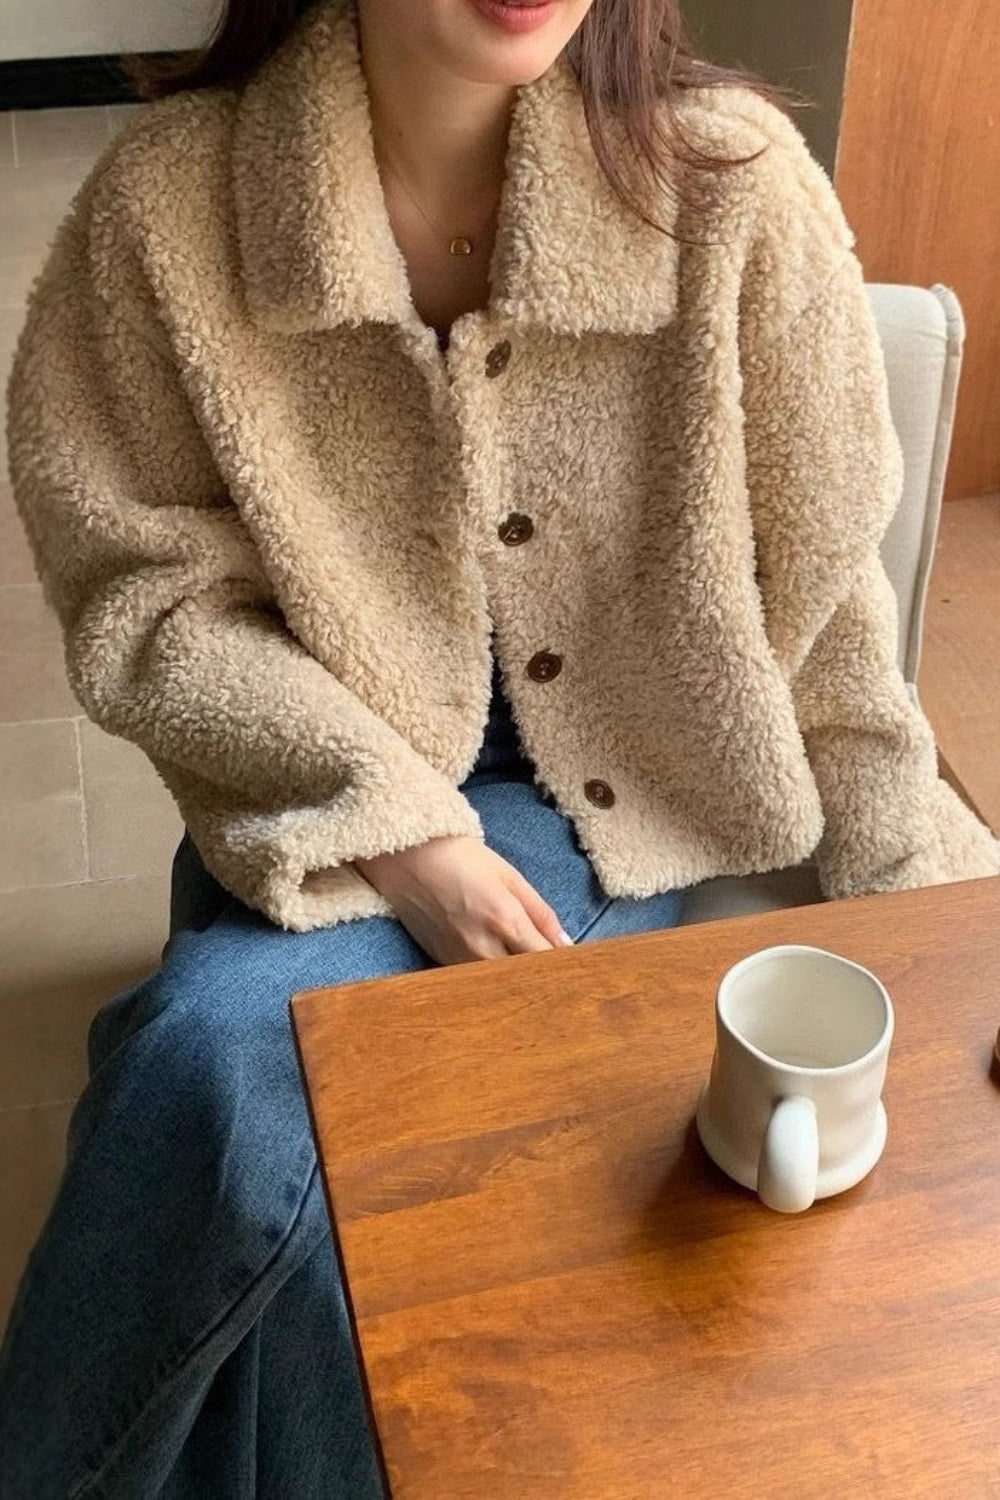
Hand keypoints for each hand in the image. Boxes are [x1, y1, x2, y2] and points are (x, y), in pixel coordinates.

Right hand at [354, 835, 572, 964]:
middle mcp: (482, 946)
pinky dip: (489, 976)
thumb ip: (541, 913)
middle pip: (523, 980)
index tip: (574, 969)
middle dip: (540, 978)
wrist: (408, 855)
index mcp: (505, 919)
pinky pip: (474, 980)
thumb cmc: (462, 858)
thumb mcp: (510, 877)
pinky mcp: (440, 962)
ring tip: (522, 966)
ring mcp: (458, 958)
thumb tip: (566, 944)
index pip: (545, 959)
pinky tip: (493, 963)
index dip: (562, 967)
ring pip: (499, 984)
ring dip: (515, 980)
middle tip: (551, 972)